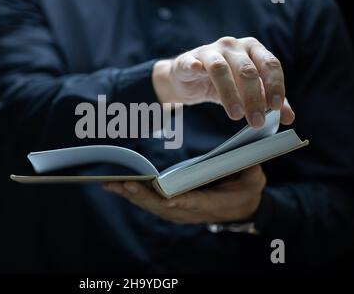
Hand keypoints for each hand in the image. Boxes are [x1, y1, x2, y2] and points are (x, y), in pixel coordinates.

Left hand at [103, 165, 265, 223]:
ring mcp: (181, 213)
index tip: (162, 194)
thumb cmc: (246, 189)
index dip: (176, 199)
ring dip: (132, 196)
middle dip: (141, 195)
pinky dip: (134, 196)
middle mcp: (191, 211)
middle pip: (163, 206)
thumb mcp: (253, 178)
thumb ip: (247, 166)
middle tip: (122, 183)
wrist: (242, 209)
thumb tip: (243, 151)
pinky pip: (151, 204)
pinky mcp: (174, 209)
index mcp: (211, 203)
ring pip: (152, 207)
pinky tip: (118, 187)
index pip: (191, 202)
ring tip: (111, 184)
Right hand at [152, 36, 294, 127]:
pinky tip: (197, 70)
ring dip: (230, 93)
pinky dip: (195, 66)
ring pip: (221, 69)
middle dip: (254, 98)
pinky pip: (192, 62)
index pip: (269, 64)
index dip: (275, 85)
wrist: (188, 80)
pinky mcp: (188, 59)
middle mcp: (233, 46)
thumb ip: (267, 102)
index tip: (276, 106)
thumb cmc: (221, 84)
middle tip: (256, 121)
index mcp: (252, 49)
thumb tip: (289, 117)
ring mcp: (210, 51)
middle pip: (247, 70)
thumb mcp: (247, 93)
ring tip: (236, 115)